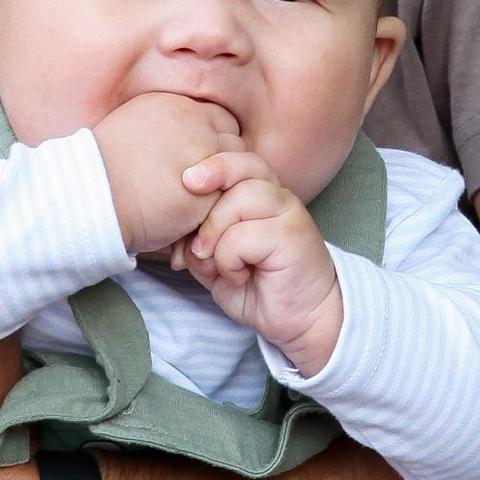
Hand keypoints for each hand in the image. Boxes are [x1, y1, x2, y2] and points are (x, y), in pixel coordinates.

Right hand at [94, 89, 242, 252]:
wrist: (86, 195)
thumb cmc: (104, 165)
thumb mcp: (136, 123)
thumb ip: (171, 125)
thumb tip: (195, 134)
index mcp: (178, 107)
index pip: (224, 120)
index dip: (218, 143)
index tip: (206, 162)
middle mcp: (195, 128)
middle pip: (234, 147)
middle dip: (225, 168)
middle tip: (207, 189)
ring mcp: (201, 161)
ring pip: (234, 178)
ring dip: (221, 193)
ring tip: (197, 208)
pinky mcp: (201, 196)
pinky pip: (222, 206)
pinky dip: (211, 218)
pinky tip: (190, 226)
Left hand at [176, 147, 342, 371]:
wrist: (302, 320)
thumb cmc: (259, 288)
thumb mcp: (215, 263)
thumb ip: (197, 242)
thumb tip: (177, 234)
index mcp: (260, 194)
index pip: (235, 158)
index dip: (208, 165)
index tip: (185, 183)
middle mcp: (276, 196)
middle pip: (238, 166)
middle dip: (209, 188)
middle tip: (195, 226)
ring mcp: (288, 212)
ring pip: (238, 199)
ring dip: (214, 235)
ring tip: (216, 263)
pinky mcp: (292, 234)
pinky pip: (241, 236)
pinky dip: (229, 261)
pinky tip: (240, 276)